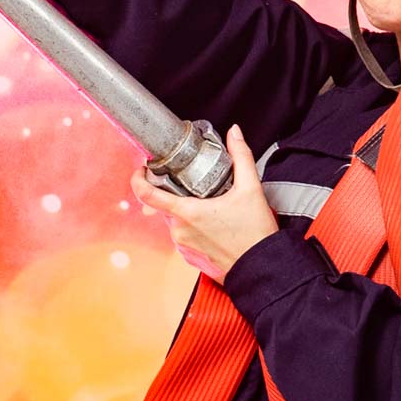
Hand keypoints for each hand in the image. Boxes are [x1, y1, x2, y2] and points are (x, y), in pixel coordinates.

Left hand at [128, 125, 279, 282]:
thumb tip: (234, 134)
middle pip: (166, 204)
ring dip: (188, 210)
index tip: (141, 169)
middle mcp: (180, 230)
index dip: (138, 178)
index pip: (147, 194)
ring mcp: (183, 246)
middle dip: (179, 193)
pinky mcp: (190, 257)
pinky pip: (184, 235)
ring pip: (176, 220)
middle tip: (198, 187)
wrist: (261, 267)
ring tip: (212, 208)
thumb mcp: (251, 189)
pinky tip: (215, 225)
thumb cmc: (255, 235)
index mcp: (188, 212)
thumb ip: (241, 156)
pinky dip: (195, 227)